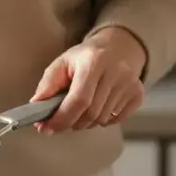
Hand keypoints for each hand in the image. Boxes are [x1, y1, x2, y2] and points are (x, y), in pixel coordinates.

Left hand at [31, 27, 146, 133]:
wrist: (119, 47)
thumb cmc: (85, 57)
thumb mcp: (62, 63)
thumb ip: (48, 85)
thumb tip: (36, 107)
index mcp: (93, 62)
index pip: (79, 100)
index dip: (62, 118)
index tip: (47, 127)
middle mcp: (115, 72)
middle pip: (91, 114)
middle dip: (72, 122)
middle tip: (63, 119)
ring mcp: (130, 84)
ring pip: (102, 119)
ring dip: (86, 122)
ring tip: (81, 110)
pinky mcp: (138, 95)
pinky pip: (116, 120)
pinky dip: (102, 121)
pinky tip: (98, 107)